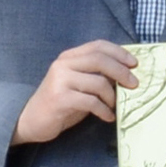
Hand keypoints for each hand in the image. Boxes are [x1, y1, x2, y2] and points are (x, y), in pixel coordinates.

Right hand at [16, 41, 139, 143]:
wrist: (30, 120)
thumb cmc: (60, 103)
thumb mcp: (78, 84)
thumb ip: (95, 75)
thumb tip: (125, 74)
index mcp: (68, 57)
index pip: (98, 46)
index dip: (119, 52)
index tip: (134, 64)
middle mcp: (63, 65)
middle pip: (100, 60)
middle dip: (122, 72)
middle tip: (134, 84)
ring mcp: (60, 81)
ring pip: (98, 82)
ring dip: (112, 96)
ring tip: (113, 106)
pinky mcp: (60, 99)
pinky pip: (91, 102)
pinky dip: (104, 110)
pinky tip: (107, 117)